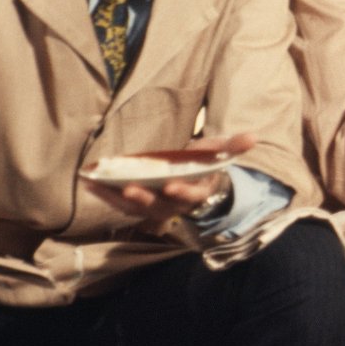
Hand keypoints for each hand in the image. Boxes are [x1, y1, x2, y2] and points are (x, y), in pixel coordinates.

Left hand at [83, 133, 257, 225]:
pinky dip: (105, 196)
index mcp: (197, 192)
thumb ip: (234, 145)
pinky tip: (90, 184)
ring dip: (117, 198)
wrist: (192, 183)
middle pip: (159, 206)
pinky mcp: (138, 206)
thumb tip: (254, 137)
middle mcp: (175, 205)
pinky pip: (120, 205)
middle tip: (130, 188)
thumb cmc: (204, 165)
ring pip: (135, 209)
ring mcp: (155, 207)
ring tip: (98, 185)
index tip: (171, 185)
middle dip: (143, 198)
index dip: (182, 192)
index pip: (191, 195)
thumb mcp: (219, 152)